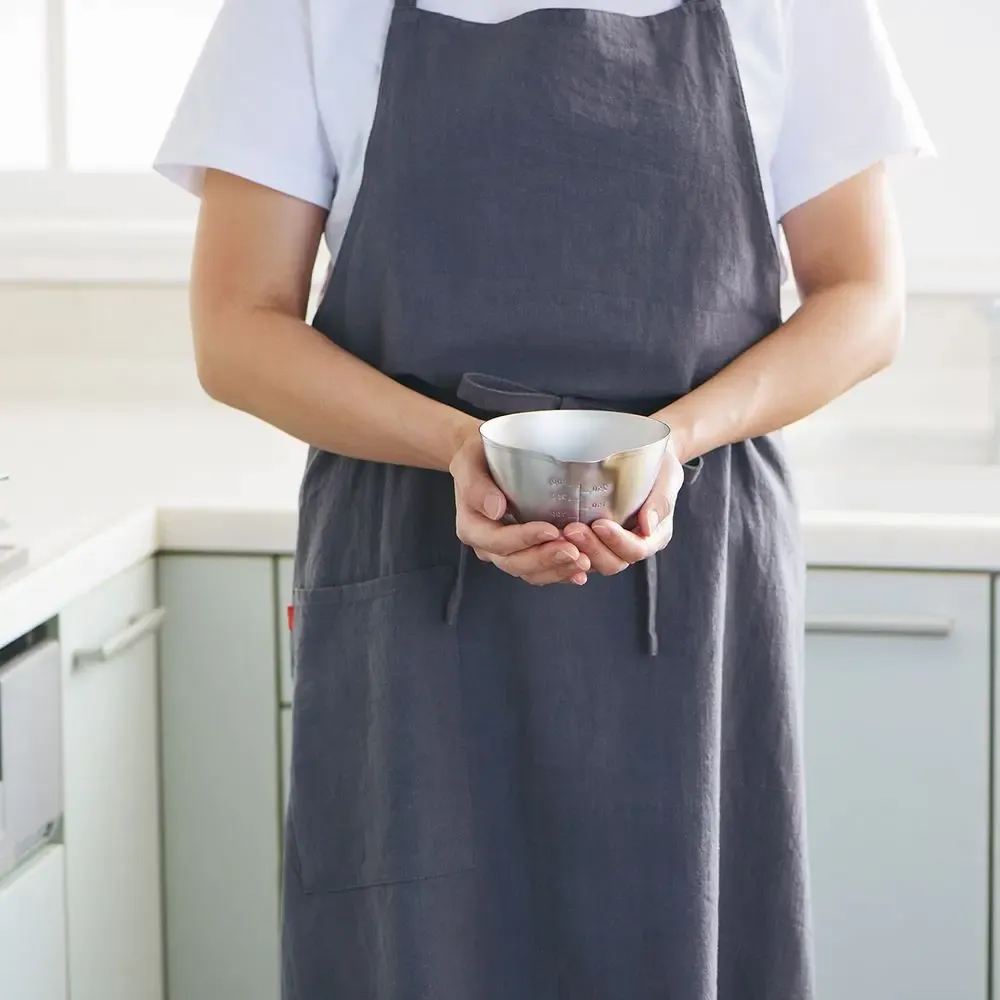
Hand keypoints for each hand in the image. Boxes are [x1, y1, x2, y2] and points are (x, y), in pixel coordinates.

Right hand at [450, 430, 590, 585]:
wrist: (484, 459)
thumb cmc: (478, 458)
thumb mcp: (469, 462)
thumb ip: (476, 486)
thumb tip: (495, 508)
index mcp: (472, 526)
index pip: (497, 541)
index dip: (524, 539)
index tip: (551, 529)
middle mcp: (487, 545)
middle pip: (515, 562)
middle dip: (545, 559)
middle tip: (574, 551)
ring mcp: (506, 552)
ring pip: (529, 572)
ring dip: (557, 569)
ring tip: (582, 561)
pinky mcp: (524, 553)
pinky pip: (540, 572)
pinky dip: (560, 573)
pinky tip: (580, 571)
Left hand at [562, 442, 684, 575]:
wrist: (646, 458)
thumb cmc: (659, 468)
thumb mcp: (668, 477)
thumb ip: (661, 501)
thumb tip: (648, 524)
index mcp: (653, 536)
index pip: (636, 550)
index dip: (617, 541)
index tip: (600, 524)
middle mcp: (631, 545)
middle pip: (612, 562)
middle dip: (592, 548)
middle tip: (573, 529)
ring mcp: (610, 546)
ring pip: (593, 563)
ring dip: (577, 550)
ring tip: (561, 532)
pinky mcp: (592, 541)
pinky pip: (579, 555)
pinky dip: (567, 551)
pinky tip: (554, 537)